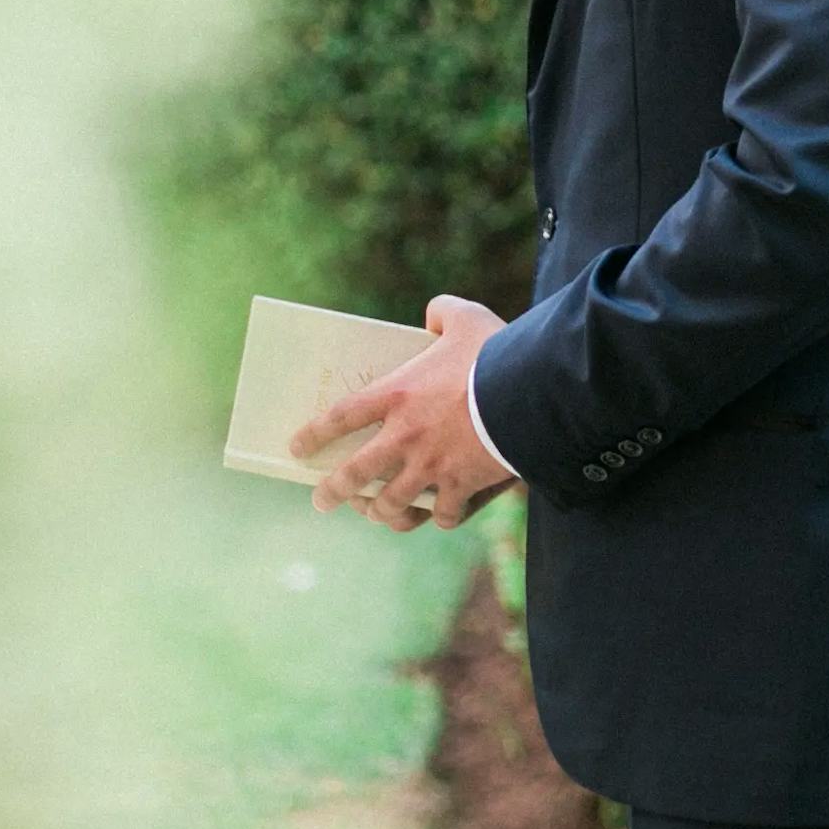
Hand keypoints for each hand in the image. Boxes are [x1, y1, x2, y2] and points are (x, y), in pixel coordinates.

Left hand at [294, 292, 517, 533]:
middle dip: (333, 491)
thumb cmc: (497, 353)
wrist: (531, 392)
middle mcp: (404, 437)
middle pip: (355, 473)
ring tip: (378, 513)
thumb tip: (433, 313)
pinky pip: (443, 514)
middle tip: (322, 500)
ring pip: (392, 503)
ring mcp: (430, 466)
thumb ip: (444, 311)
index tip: (297, 448)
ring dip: (381, 512)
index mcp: (397, 395)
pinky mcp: (461, 485)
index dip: (313, 434)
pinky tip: (440, 515)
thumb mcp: (468, 318)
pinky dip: (440, 517)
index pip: (340, 417)